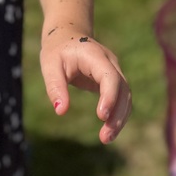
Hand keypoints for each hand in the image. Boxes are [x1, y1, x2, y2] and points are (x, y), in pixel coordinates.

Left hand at [39, 28, 131, 143]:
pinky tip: (109, 131)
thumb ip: (55, 87)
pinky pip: (122, 100)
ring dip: (120, 119)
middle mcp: (110, 63)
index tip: (101, 116)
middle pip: (123, 89)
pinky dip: (118, 116)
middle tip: (105, 138)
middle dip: (117, 114)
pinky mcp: (113, 82)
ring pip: (126, 97)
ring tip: (106, 139)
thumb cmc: (57, 51)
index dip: (109, 96)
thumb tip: (61, 111)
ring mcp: (114, 72)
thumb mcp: (49, 65)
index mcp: (95, 56)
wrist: (67, 36)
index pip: (109, 77)